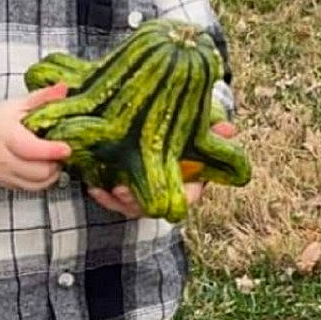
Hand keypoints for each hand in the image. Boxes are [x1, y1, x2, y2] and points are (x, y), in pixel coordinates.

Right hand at [0, 82, 71, 190]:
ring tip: (55, 159)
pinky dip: (44, 181)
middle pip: (38, 171)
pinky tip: (46, 168)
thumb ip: (42, 97)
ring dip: (52, 173)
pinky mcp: (6, 185)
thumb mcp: (18, 105)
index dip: (50, 151)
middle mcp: (2, 159)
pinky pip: (32, 189)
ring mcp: (4, 174)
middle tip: (62, 151)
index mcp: (6, 136)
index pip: (29, 149)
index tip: (67, 148)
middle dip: (56, 163)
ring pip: (37, 183)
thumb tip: (63, 88)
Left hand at [89, 121, 237, 218]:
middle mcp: (163, 189)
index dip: (179, 197)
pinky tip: (91, 185)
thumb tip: (229, 129)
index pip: (187, 196)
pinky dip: (100, 192)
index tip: (167, 190)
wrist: (151, 113)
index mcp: (187, 180)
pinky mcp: (119, 182)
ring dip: (114, 200)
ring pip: (129, 205)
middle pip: (152, 206)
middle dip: (136, 202)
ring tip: (101, 189)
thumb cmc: (180, 120)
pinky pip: (109, 195)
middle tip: (122, 190)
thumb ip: (211, 127)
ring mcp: (141, 189)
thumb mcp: (196, 121)